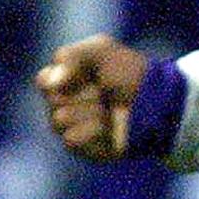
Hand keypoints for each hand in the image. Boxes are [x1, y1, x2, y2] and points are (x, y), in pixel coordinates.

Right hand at [36, 34, 148, 162]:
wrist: (155, 100)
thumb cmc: (128, 72)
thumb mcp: (100, 50)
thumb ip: (71, 56)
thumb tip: (52, 83)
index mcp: (63, 80)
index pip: (43, 81)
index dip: (63, 77)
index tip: (87, 73)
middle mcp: (63, 105)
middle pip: (52, 101)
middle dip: (83, 94)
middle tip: (104, 92)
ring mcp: (72, 128)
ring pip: (60, 120)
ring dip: (90, 112)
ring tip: (108, 110)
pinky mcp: (83, 148)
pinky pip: (71, 139)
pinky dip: (93, 130)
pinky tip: (107, 128)